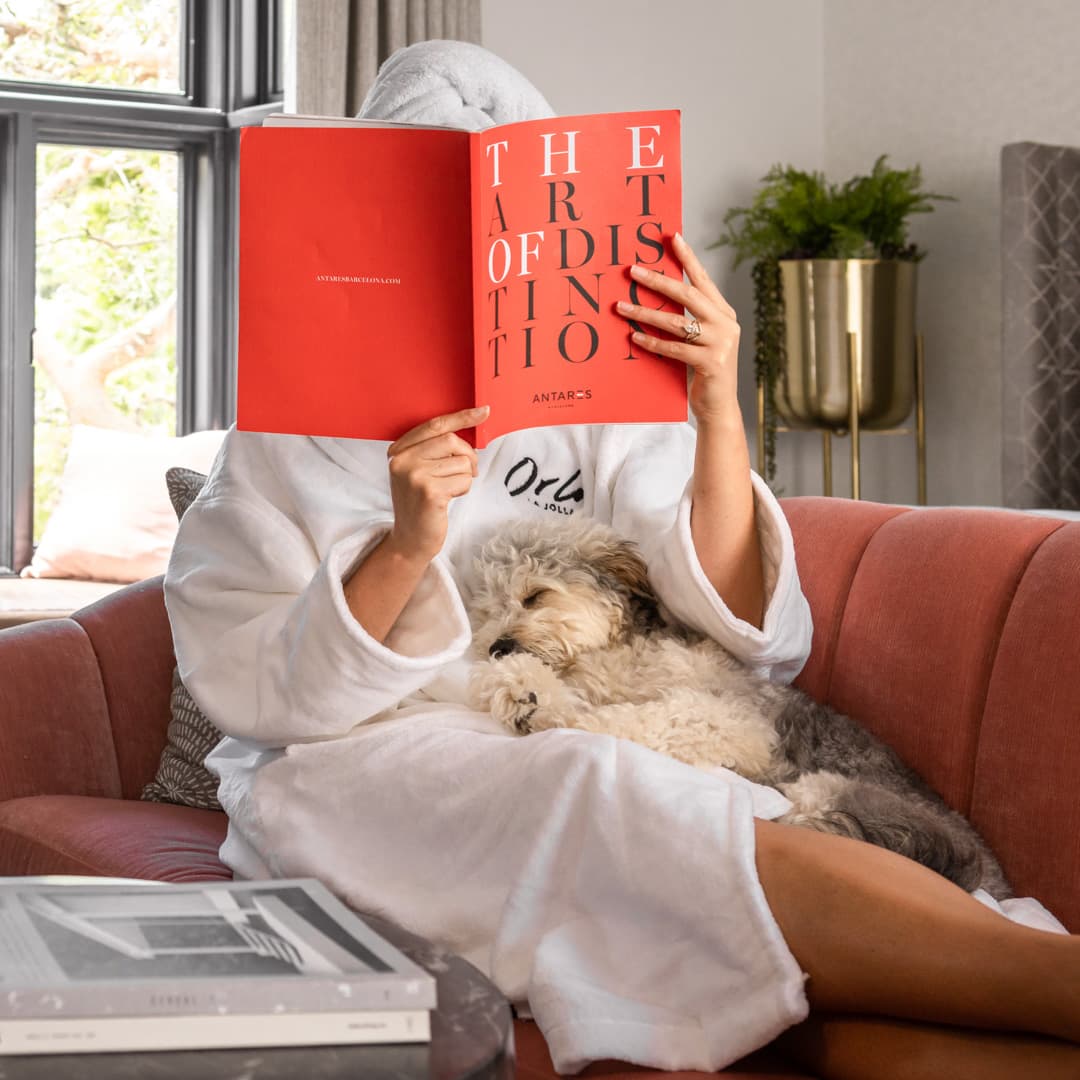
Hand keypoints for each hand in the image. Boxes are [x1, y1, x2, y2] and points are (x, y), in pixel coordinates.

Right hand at [384, 406, 487, 562]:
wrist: (410, 539)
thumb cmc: (420, 503)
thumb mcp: (418, 471)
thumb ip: (434, 450)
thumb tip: (468, 427)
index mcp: (398, 451)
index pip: (435, 425)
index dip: (462, 417)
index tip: (484, 411)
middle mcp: (402, 460)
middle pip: (452, 440)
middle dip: (468, 456)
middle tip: (468, 472)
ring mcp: (414, 475)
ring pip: (462, 461)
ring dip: (465, 477)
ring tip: (450, 490)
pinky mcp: (429, 492)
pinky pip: (464, 480)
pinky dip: (463, 489)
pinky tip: (448, 499)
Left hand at [616, 232, 740, 425]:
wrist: (719, 407)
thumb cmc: (703, 371)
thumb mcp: (700, 340)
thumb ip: (689, 319)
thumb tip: (656, 295)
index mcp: (724, 313)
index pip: (703, 280)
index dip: (688, 258)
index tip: (672, 237)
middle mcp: (725, 324)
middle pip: (687, 294)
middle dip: (657, 280)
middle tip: (632, 271)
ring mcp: (720, 343)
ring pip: (676, 322)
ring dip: (645, 313)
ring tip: (620, 307)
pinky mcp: (710, 363)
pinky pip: (674, 348)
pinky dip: (652, 342)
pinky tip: (633, 337)